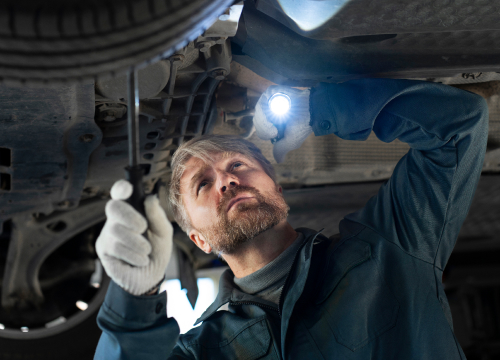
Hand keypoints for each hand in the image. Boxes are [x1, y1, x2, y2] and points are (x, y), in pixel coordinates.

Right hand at [96, 180, 172, 295]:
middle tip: (143, 228)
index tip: (127, 189)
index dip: (121, 188)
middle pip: (113, 207)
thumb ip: (157, 216)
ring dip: (137, 242)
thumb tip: (150, 198)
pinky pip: (115, 247)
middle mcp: (117, 218)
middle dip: (130, 217)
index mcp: (131, 209)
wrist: (151, 277)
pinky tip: (140, 260)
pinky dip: (133, 254)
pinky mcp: (103, 249)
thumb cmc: (157, 250)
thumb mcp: (164, 232)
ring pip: (116, 229)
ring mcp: (108, 233)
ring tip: (146, 251)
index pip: (121, 193)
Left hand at [253, 85, 311, 162]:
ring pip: (259, 110)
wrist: (313, 111)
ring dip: (265, 119)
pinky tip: (277, 112)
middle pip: (257, 120)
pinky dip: (268, 108)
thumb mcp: (291, 141)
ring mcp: (271, 100)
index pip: (260, 129)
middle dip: (264, 127)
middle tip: (276, 129)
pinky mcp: (273, 91)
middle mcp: (270, 111)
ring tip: (277, 121)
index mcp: (273, 122)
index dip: (265, 132)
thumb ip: (281, 149)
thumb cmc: (303, 126)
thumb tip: (278, 160)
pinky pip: (264, 99)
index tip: (275, 133)